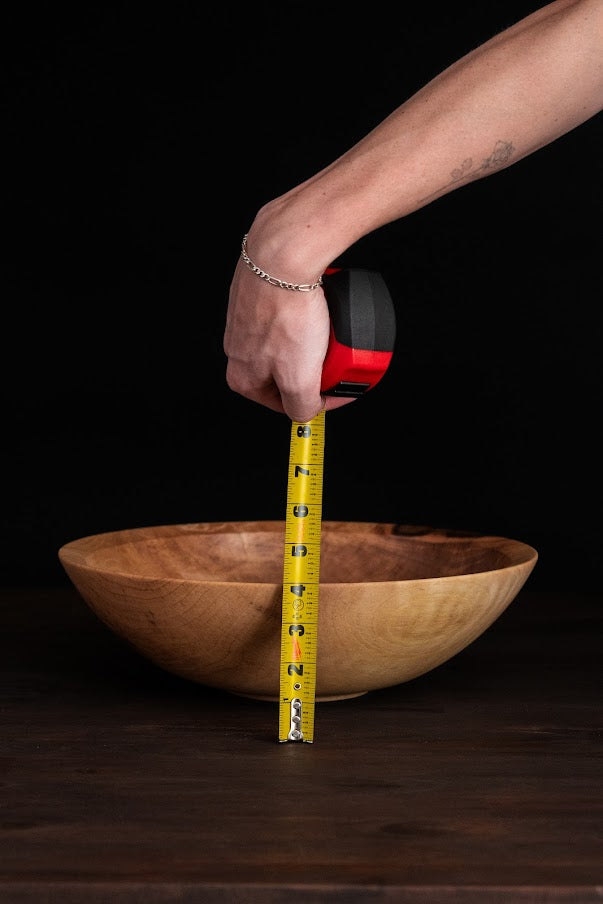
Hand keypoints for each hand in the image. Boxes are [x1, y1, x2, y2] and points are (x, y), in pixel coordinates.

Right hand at [224, 261, 355, 422]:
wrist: (283, 254)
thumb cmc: (286, 311)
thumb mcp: (299, 378)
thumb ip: (302, 406)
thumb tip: (308, 412)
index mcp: (241, 378)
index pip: (284, 405)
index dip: (317, 400)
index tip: (340, 388)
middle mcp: (237, 350)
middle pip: (286, 373)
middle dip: (313, 369)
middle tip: (334, 358)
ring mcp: (246, 321)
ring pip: (288, 345)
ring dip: (312, 344)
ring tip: (328, 332)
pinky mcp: (259, 297)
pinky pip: (288, 318)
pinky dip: (306, 319)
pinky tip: (316, 310)